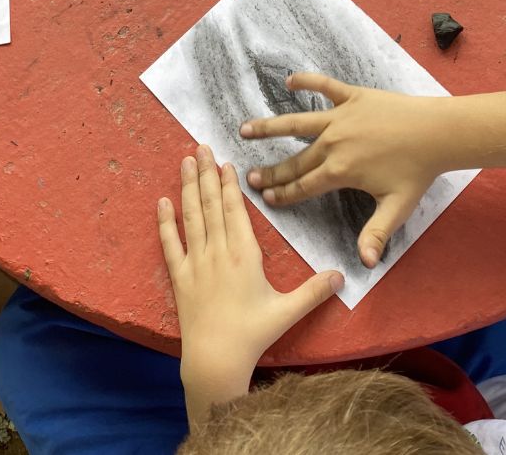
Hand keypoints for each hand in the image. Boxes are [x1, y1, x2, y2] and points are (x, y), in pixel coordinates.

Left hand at [158, 145, 341, 424]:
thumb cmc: (253, 334)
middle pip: (210, 205)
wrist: (215, 359)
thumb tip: (342, 275)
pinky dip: (165, 222)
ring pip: (191, 216)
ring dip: (187, 187)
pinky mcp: (179, 277)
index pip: (234, 210)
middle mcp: (217, 252)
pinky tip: (162, 202)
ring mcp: (195, 263)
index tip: (225, 161)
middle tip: (200, 146)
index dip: (228, 184)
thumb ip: (315, 291)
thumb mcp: (288, 311)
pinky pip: (170, 244)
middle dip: (205, 173)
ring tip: (185, 161)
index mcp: (243, 254)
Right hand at [241, 74, 443, 267]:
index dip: (284, 194)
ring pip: (297, 123)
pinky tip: (290, 80)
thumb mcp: (396, 208)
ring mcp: (340, 117)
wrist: (436, 132)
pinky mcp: (352, 97)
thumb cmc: (417, 172)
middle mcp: (333, 143)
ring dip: (270, 126)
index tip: (265, 198)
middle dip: (271, 171)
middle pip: (295, 160)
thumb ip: (376, 234)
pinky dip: (307, 82)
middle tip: (249, 175)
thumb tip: (365, 264)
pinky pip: (325, 86)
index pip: (304, 186)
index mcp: (340, 171)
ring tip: (246, 129)